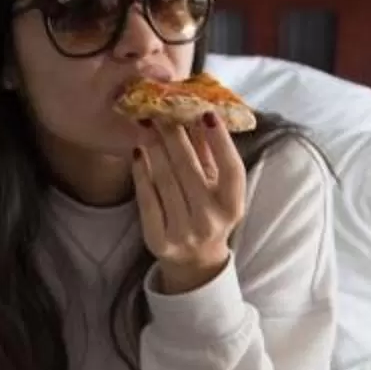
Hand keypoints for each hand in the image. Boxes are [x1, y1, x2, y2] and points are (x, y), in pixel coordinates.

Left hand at [132, 113, 247, 294]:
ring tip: (145, 124)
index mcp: (233, 206)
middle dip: (174, 135)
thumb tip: (198, 111)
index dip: (220, 141)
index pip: (231, 169)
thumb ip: (210, 153)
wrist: (196, 260)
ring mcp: (184, 232)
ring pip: (165, 180)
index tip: (206, 112)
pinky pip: (147, 198)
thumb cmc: (210, 211)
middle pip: (190, 170)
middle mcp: (211, 221)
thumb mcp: (218, 187)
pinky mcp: (158, 241)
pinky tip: (137, 153)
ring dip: (153, 147)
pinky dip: (141, 173)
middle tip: (160, 109)